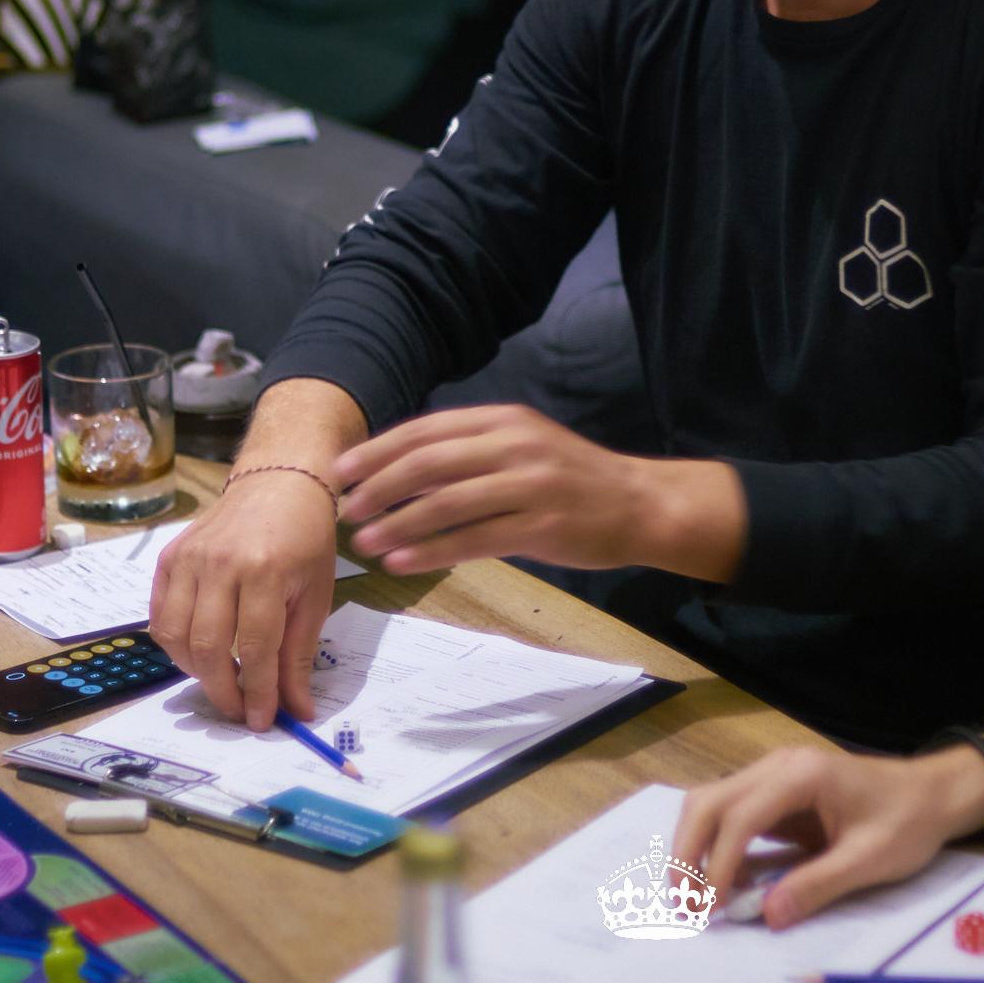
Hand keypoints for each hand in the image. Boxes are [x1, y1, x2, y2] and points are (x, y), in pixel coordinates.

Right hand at [149, 473, 337, 731]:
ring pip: (176, 636)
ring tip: (221, 680)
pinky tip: (197, 652)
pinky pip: (160, 616)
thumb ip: (300, 654)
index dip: (259, 691)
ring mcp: (189, 558)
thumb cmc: (305, 540)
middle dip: (223, 691)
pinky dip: (174, 645)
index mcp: (265, 569)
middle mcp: (220, 563)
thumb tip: (297, 710)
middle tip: (239, 711)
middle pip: (208, 647)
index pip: (256, 647)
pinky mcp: (169, 557)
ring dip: (195, 671)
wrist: (278, 484)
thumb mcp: (316, 595)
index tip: (263, 721)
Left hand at [336, 404, 658, 575]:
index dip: (380, 449)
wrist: (640, 503)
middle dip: (380, 486)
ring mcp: (531, 484)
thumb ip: (473, 452)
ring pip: (447, 502)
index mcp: (505, 419)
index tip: (342, 470)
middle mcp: (515, 444)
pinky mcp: (543, 526)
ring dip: (399, 523)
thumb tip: (403, 470)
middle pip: (430, 462)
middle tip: (346, 509)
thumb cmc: (574, 479)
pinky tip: (404, 563)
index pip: (428, 429)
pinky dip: (433, 552)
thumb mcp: (525, 446)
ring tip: (365, 542)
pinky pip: (475, 540)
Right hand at [672, 746, 983, 927]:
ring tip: (694, 898)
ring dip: (694, 847)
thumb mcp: (870, 860)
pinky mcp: (776, 792)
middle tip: (685, 906)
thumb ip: (818, 885)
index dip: (718, 864)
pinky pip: (732, 813)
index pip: (740, 817)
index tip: (710, 909)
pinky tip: (720, 882)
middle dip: (688, 853)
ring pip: (712, 802)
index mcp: (801, 775)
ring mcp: (773, 775)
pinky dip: (716, 845)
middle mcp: (777, 766)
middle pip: (709, 800)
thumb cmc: (907, 823)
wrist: (932, 793)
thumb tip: (767, 916)